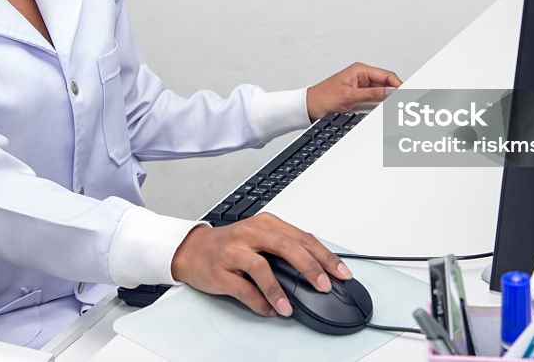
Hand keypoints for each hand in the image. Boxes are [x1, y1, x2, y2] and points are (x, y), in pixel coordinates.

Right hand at [170, 212, 351, 316]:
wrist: (192, 249)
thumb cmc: (230, 244)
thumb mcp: (260, 237)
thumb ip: (285, 248)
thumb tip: (318, 269)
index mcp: (266, 223)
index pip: (302, 237)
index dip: (325, 256)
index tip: (342, 272)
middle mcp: (251, 233)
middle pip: (286, 246)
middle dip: (309, 267)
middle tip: (324, 285)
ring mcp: (234, 251)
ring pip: (262, 267)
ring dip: (279, 289)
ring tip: (290, 307)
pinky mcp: (219, 270)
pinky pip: (242, 288)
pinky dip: (258, 301)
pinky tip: (268, 310)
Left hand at [306, 62, 401, 120]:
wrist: (308, 108)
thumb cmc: (322, 98)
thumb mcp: (350, 96)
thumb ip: (372, 94)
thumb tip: (390, 92)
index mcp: (360, 70)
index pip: (386, 75)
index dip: (398, 85)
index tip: (405, 94)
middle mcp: (361, 76)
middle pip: (386, 84)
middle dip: (394, 93)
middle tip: (401, 103)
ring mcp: (361, 87)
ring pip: (381, 93)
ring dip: (387, 100)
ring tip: (393, 108)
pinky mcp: (359, 96)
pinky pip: (374, 99)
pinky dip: (380, 105)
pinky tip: (383, 110)